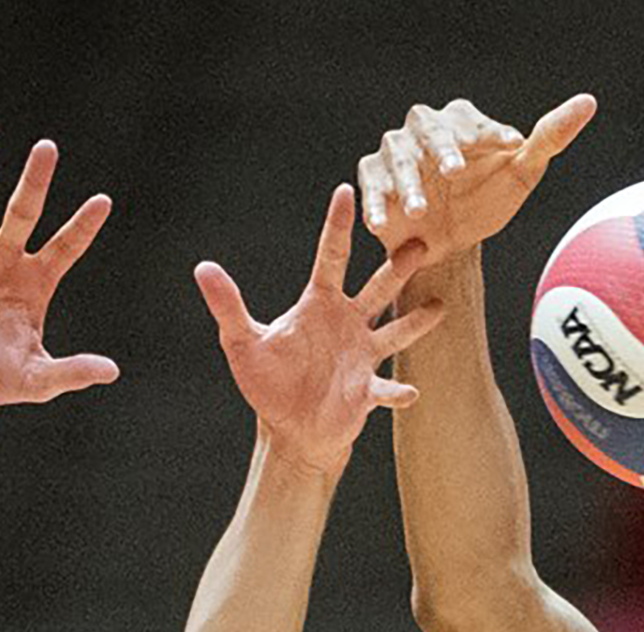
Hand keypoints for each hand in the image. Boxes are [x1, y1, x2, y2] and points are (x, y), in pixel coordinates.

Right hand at [0, 137, 117, 405]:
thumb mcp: (35, 379)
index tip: (104, 201)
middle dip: (35, 182)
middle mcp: (6, 259)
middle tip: (47, 147)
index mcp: (37, 280)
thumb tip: (112, 372)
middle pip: (23, 212)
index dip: (83, 226)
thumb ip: (71, 372)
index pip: (66, 246)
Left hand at [194, 185, 442, 473]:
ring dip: (416, 320)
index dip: (337, 225)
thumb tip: (202, 267)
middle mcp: (348, 323)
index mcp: (319, 304)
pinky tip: (408, 392)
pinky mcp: (368, 391)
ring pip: (396, 331)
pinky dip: (397, 391)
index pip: (331, 257)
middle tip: (418, 242)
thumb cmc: (268, 382)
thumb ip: (228, 306)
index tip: (346, 191)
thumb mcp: (242, 342)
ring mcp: (363, 355)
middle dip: (398, 266)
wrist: (292, 428)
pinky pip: (387, 389)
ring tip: (440, 307)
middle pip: (377, 287)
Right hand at [358, 96, 595, 264]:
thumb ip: (550, 138)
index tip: (512, 147)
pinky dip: (375, 202)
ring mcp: (396, 152)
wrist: (451, 243)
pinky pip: (370, 183)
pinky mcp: (373, 177)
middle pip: (428, 128)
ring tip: (419, 209)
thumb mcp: (523, 173)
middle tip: (454, 171)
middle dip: (441, 148)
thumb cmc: (487, 202)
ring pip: (397, 157)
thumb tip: (587, 102)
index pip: (476, 122)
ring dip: (407, 182)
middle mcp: (426, 130)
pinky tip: (383, 223)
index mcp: (464, 123)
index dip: (493, 133)